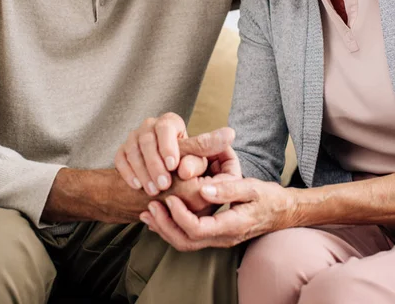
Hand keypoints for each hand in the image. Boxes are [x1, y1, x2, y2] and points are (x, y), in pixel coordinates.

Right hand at [114, 112, 235, 194]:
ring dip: (142, 171)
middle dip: (154, 163)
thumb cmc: (182, 163)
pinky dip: (127, 172)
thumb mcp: (195, 154)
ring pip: (132, 149)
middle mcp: (149, 127)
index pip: (165, 128)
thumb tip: (230, 134)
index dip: (168, 146)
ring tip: (152, 190)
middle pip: (147, 140)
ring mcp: (133, 138)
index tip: (174, 166)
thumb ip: (208, 145)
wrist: (158, 178)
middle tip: (164, 184)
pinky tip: (136, 186)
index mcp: (168, 122)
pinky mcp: (122, 151)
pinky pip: (120, 158)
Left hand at [140, 178, 295, 250]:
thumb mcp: (251, 187)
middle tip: (151, 206)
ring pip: (186, 243)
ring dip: (165, 229)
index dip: (179, 216)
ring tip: (149, 212)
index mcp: (231, 226)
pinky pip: (190, 238)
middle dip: (165, 226)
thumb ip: (227, 188)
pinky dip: (172, 228)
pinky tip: (161, 217)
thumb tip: (203, 190)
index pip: (197, 229)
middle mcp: (223, 238)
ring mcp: (219, 239)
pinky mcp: (215, 235)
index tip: (169, 198)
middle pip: (186, 242)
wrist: (283, 212)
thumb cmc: (269, 197)